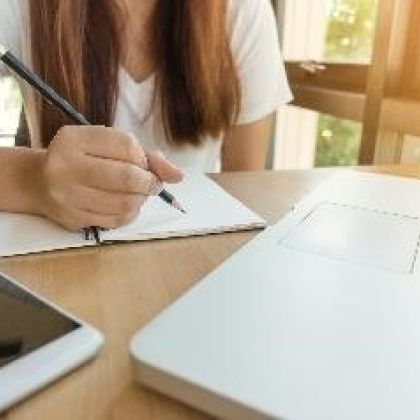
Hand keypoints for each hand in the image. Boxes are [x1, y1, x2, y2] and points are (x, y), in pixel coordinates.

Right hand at [35, 126, 182, 230]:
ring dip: (141, 200)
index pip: (128, 146)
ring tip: (137, 194)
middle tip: (151, 184)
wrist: (39, 182)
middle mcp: (66, 165)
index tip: (145, 165)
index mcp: (75, 139)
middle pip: (128, 177)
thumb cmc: (82, 159)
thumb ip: (146, 156)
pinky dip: (130, 213)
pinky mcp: (72, 218)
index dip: (145, 158)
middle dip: (149, 182)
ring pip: (125, 202)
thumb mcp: (106, 145)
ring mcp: (67, 195)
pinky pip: (116, 220)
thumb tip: (178, 175)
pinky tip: (125, 205)